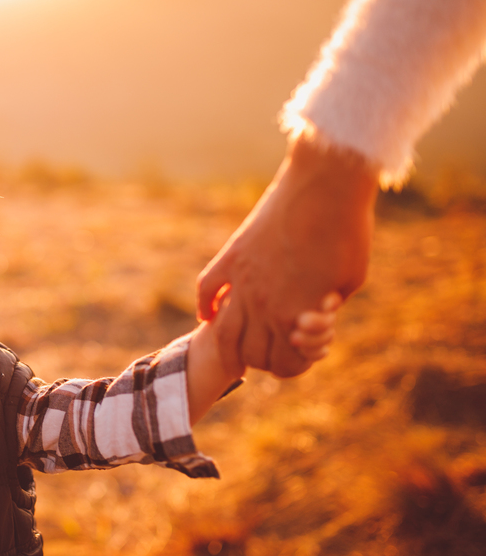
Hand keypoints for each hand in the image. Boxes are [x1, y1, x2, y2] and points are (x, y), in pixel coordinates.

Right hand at [196, 134, 377, 377]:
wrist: (326, 188)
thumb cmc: (348, 234)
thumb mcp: (349, 282)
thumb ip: (325, 308)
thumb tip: (310, 319)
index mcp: (296, 315)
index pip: (284, 365)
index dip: (292, 367)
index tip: (297, 356)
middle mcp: (264, 305)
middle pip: (251, 354)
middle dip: (263, 360)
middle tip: (270, 352)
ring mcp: (242, 281)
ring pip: (222, 332)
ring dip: (228, 347)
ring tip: (234, 350)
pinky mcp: (231, 258)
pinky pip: (207, 290)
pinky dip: (206, 307)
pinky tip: (210, 314)